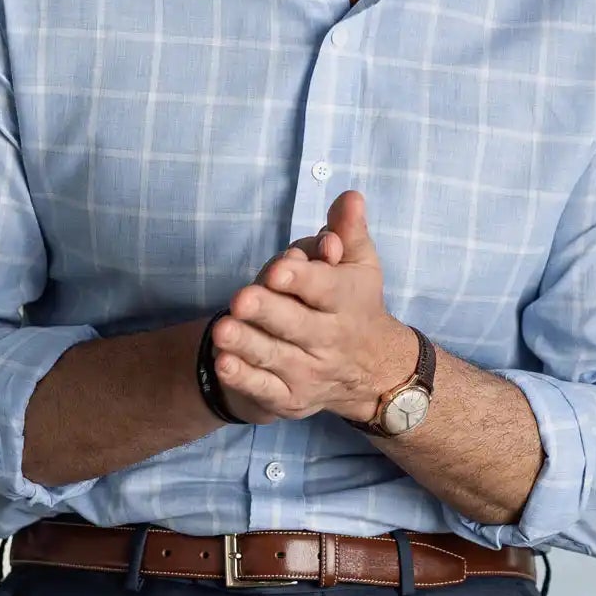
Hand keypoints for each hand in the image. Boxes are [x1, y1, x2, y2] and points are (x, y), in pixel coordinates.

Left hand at [211, 191, 411, 424]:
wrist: (373, 371)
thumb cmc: (355, 304)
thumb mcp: (360, 264)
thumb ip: (349, 230)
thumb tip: (349, 197)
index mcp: (347, 301)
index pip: (325, 288)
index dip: (302, 279)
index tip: (279, 269)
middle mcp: (330, 339)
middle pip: (296, 324)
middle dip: (268, 312)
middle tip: (241, 299)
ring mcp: (310, 371)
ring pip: (275, 357)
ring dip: (248, 344)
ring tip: (222, 330)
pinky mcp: (291, 397)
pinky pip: (265, 389)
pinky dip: (244, 379)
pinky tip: (223, 363)